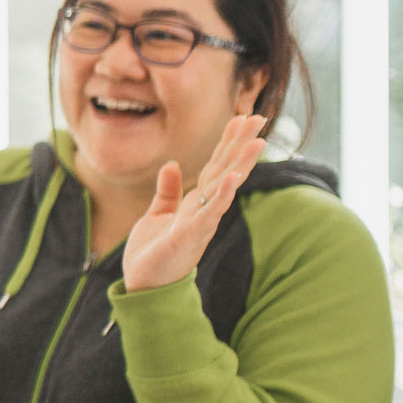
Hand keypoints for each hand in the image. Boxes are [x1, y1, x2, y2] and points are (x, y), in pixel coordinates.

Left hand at [121, 114, 267, 292]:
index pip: (216, 166)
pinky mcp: (189, 236)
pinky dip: (221, 196)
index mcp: (197, 202)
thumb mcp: (158, 214)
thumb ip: (168, 191)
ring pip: (224, 189)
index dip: (228, 142)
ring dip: (240, 165)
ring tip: (257, 142)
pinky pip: (208, 213)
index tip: (241, 117)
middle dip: (241, 145)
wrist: (144, 286)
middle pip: (227, 171)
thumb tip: (173, 164)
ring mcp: (200, 223)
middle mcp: (205, 210)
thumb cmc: (153, 253)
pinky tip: (232, 179)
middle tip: (259, 117)